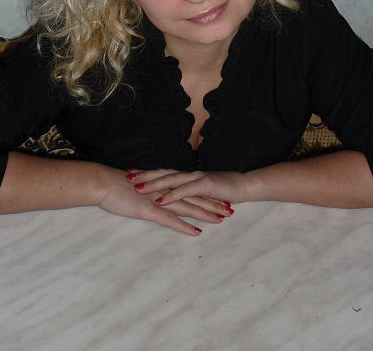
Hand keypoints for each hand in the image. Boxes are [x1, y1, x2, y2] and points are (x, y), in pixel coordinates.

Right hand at [94, 165, 232, 235]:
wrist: (102, 182)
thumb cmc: (115, 185)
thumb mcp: (137, 186)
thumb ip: (150, 189)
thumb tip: (156, 193)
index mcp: (162, 184)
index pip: (188, 190)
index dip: (205, 194)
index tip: (219, 199)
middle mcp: (164, 190)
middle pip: (193, 197)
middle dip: (212, 203)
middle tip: (229, 209)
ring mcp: (157, 199)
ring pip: (187, 207)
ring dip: (205, 213)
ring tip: (221, 219)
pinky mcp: (148, 209)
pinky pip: (169, 219)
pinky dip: (184, 225)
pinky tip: (196, 231)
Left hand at [127, 168, 249, 208]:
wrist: (244, 186)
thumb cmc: (225, 190)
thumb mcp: (204, 192)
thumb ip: (190, 192)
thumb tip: (175, 196)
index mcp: (188, 176)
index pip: (164, 172)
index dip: (148, 173)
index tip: (132, 173)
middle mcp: (190, 174)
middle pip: (164, 173)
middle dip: (145, 175)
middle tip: (128, 177)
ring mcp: (197, 178)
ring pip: (171, 180)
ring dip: (154, 184)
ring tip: (138, 188)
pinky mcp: (205, 185)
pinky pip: (185, 190)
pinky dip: (172, 195)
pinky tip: (161, 200)